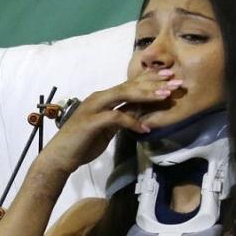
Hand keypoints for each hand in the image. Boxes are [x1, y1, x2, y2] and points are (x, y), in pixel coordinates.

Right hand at [41, 70, 184, 173]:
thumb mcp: (107, 129)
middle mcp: (99, 98)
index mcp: (103, 98)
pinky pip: (116, 117)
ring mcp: (94, 108)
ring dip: (146, 95)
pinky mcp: (91, 121)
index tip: (170, 78)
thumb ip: (120, 118)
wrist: (60, 157)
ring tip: (166, 97)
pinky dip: (132, 122)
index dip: (150, 79)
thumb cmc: (82, 144)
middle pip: (130, 85)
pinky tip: (145, 129)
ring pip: (124, 94)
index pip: (129, 84)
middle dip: (154, 82)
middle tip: (175, 82)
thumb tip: (139, 113)